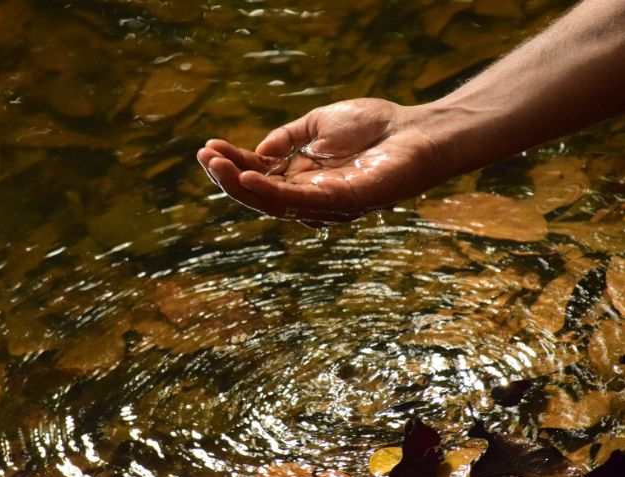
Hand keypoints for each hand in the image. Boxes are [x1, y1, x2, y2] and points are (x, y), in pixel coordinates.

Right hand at [196, 98, 453, 222]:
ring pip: (273, 202)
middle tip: (205, 157)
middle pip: (260, 193)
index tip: (209, 147)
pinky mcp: (341, 204)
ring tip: (216, 165)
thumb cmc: (376, 126)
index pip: (260, 175)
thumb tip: (258, 151)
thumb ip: (287, 137)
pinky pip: (298, 203)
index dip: (234, 163)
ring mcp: (324, 204)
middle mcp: (309, 197)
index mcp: (303, 178)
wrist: (419, 131)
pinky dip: (270, 191)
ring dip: (241, 185)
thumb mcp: (319, 124)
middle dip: (229, 177)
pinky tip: (247, 178)